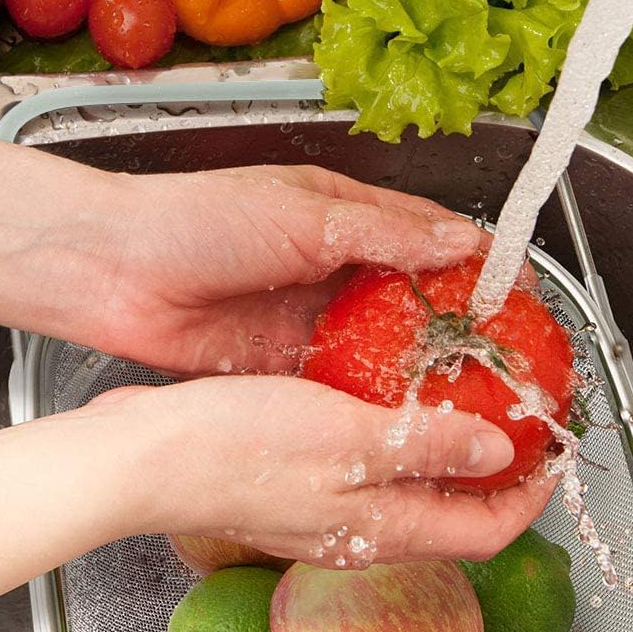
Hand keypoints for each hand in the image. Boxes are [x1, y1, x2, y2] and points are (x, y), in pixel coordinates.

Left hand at [88, 165, 487, 373]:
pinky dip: (370, 396)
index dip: (474, 261)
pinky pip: (340, 380)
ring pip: (379, 343)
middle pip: (410, 297)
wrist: (115, 271)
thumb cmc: (200, 220)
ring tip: (468, 395)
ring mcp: (310, 316)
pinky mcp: (284, 360)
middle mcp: (333, 266)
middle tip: (501, 358)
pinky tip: (403, 416)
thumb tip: (460, 242)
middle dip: (454, 324)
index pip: (426, 234)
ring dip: (416, 365)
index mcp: (342, 215)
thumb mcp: (303, 215)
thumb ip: (383, 233)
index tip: (517, 292)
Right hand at [89, 375, 556, 564]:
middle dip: (494, 468)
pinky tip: (382, 386)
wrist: (144, 456)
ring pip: (409, 483)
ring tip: (459, 391)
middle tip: (513, 413)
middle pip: (452, 508)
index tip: (553, 454)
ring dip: (444, 444)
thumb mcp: (348, 439)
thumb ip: (428, 446)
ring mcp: (326, 505)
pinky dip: (393, 430)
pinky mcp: (297, 477)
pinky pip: (367, 460)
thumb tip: (500, 453)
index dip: (529, 497)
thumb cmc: (234, 449)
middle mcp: (359, 526)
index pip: (484, 530)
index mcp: (381, 526)